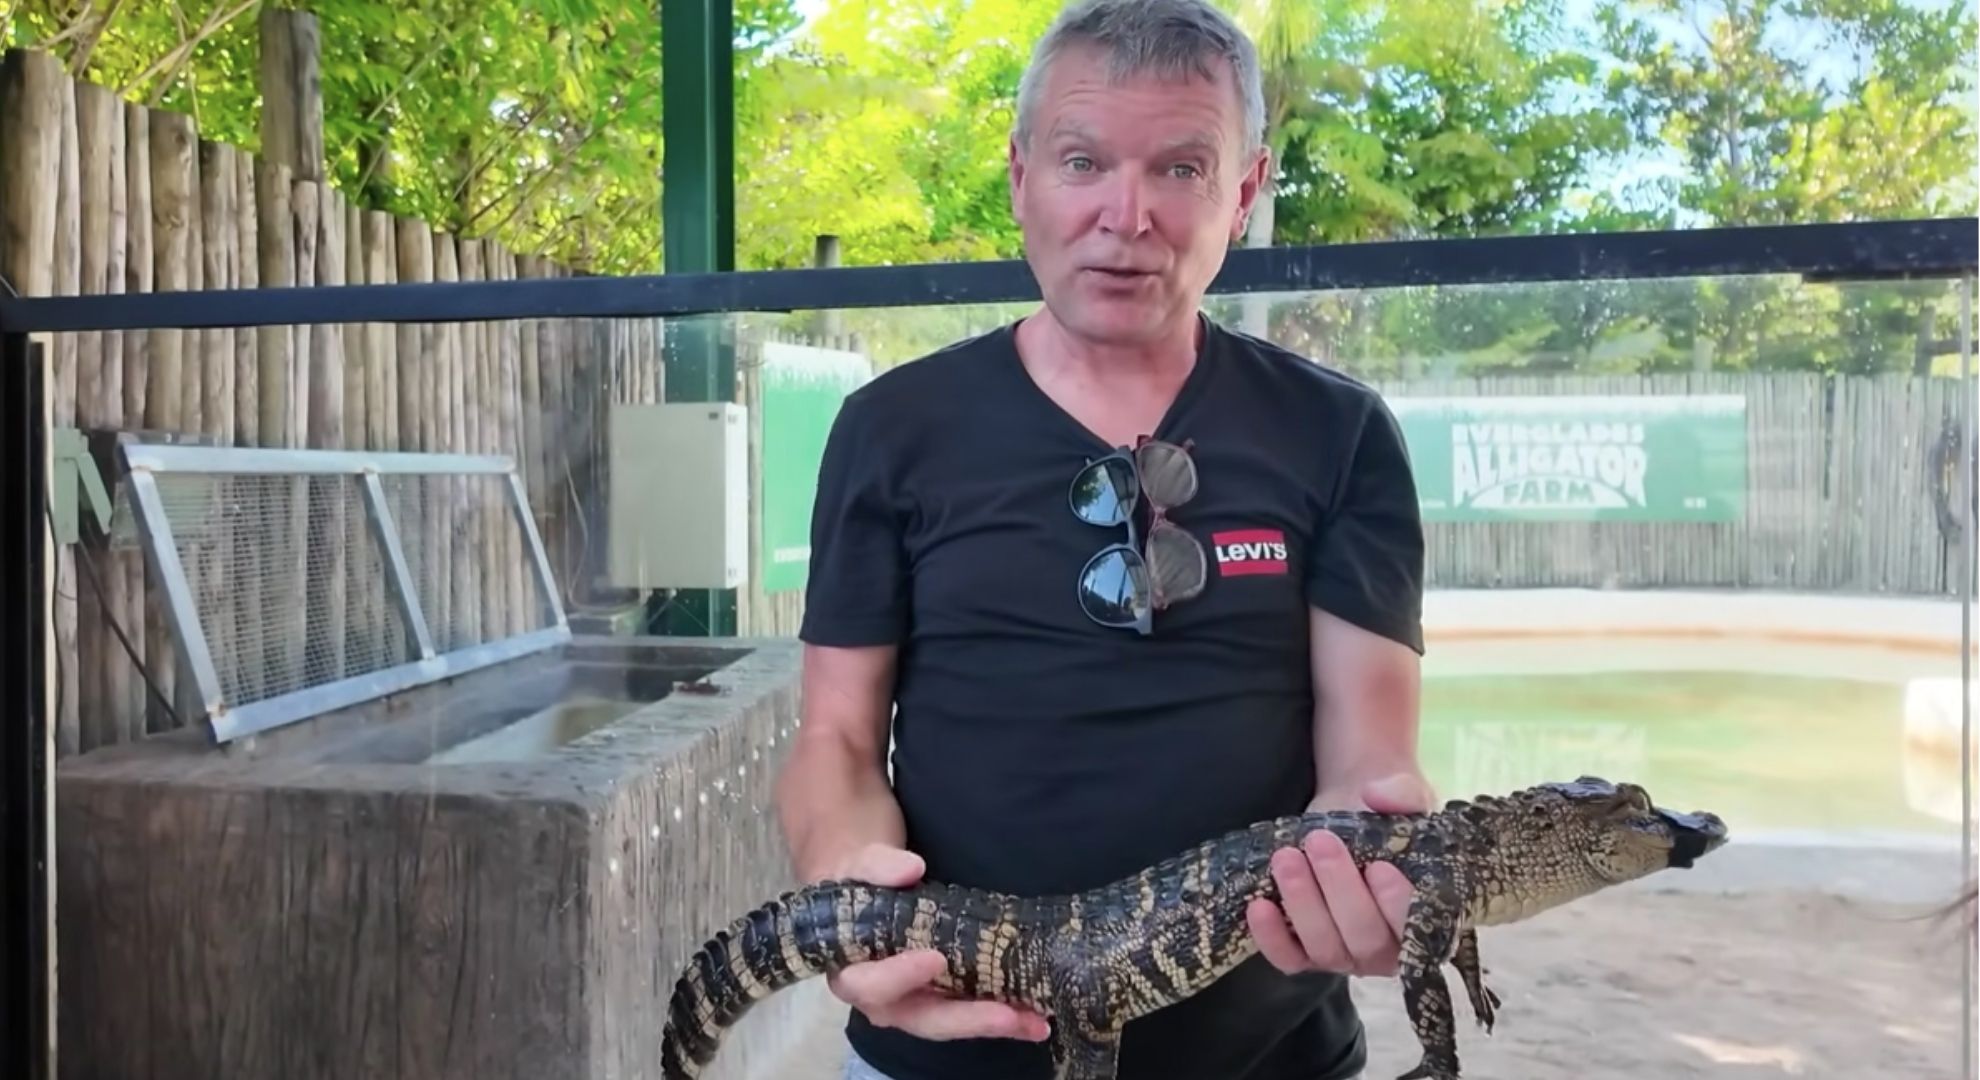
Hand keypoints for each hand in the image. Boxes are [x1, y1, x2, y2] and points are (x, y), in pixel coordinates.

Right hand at [822, 843, 1051, 1042]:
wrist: (869, 891)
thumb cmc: (859, 883)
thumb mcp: (860, 867)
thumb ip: (878, 866)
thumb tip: (911, 868)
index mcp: (854, 973)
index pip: (872, 985)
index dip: (901, 976)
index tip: (936, 959)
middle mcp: (886, 1001)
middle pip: (924, 1019)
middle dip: (968, 1019)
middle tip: (1007, 1015)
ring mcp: (918, 1003)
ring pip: (955, 1023)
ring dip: (995, 1023)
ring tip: (1035, 1022)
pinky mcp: (945, 999)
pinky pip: (972, 1012)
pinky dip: (1004, 1016)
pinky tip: (1036, 1019)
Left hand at [1245, 772, 1433, 977]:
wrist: (1352, 812)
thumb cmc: (1388, 816)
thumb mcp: (1406, 797)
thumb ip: (1404, 794)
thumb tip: (1378, 794)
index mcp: (1427, 918)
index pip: (1416, 926)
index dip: (1397, 904)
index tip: (1379, 866)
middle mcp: (1389, 949)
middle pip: (1365, 940)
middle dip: (1340, 891)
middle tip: (1320, 842)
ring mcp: (1346, 954)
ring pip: (1325, 948)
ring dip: (1302, 904)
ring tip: (1285, 858)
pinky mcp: (1306, 952)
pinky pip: (1289, 958)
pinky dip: (1271, 938)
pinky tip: (1258, 905)